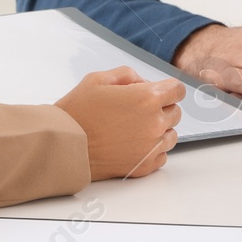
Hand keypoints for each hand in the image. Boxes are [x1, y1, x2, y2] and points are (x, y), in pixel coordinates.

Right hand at [55, 66, 183, 179]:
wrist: (64, 146)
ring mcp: (151, 147)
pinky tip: (133, 144)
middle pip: (175, 112)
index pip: (178, 90)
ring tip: (134, 128)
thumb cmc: (77, 113)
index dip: (168, 88)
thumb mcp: (97, 79)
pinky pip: (162, 155)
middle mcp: (154, 123)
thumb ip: (126, 75)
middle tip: (137, 110)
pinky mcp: (145, 166)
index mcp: (146, 98)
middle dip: (161, 108)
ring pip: (171, 134)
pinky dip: (152, 149)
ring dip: (158, 130)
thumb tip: (142, 82)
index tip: (160, 91)